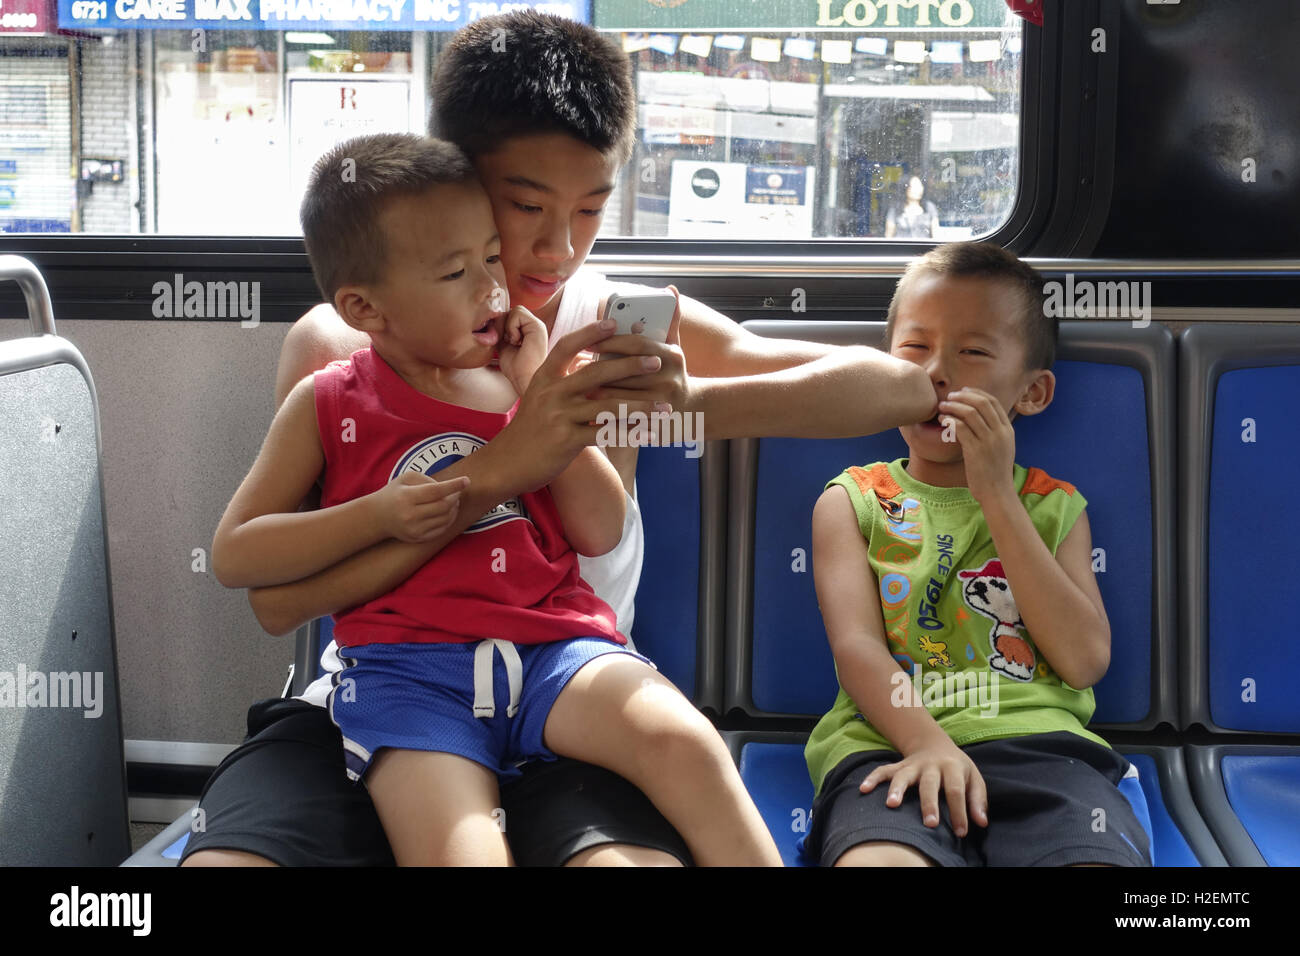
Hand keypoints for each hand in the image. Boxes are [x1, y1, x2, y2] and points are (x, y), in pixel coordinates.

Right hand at [371, 471, 468, 542]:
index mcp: (406, 497)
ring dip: (454, 509)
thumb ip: (428, 479)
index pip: (436, 491)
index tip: (466, 480)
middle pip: (444, 506)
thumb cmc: (395, 493)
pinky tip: (447, 512)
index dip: (454, 486)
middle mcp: (410, 515)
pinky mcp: (418, 538)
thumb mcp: (406, 478)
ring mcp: (414, 529)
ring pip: (446, 519)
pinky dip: (449, 520)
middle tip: (457, 492)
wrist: (377, 517)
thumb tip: (449, 488)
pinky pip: (442, 529)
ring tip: (452, 501)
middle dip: (455, 497)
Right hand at [496, 319, 678, 492]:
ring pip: (607, 406)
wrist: (506, 463)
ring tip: (664, 405)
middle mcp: (550, 393)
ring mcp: (559, 416)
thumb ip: (562, 383)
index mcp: (544, 378)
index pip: (566, 346)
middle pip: (595, 372)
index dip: (589, 333)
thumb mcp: (538, 398)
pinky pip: (605, 433)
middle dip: (629, 365)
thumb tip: (590, 367)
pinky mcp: (566, 440)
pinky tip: (649, 433)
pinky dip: (630, 433)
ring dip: (640, 405)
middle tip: (656, 361)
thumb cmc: (529, 430)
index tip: (613, 323)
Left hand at [497, 305, 548, 394]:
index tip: (505, 343)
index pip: (510, 314)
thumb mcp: (503, 345)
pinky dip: (511, 327)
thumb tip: (494, 318)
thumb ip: (501, 331)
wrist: (525, 381)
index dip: (502, 325)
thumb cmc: (516, 369)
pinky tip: (517, 342)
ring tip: (514, 343)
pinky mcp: (538, 326)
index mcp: (528, 330)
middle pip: (512, 310)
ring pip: (515, 309)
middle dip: (504, 325)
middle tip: (508, 342)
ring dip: (508, 327)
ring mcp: (537, 325)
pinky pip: (517, 313)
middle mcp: (535, 326)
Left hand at [588, 284, 690, 424]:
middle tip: (576, 366)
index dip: (611, 341)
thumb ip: (669, 321)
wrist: (692, 412)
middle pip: (625, 372)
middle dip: (599, 369)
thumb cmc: (674, 374)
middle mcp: (670, 380)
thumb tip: (671, 290)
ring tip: (578, 388)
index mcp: (673, 357)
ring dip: (597, 393)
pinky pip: (621, 419)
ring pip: (620, 397)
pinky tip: (589, 411)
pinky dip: (603, 414)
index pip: (636, 344)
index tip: (589, 342)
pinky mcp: (652, 425)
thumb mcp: (674, 348)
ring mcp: (661, 405)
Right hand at [860, 740, 988, 837]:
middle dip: (929, 803)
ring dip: (897, 789)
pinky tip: (863, 789)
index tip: (961, 832)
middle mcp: (930, 765)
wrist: (934, 744)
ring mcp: (912, 765)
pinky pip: (883, 770)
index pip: (956, 790)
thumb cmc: (957, 768)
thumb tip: (981, 822)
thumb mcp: (973, 778)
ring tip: (891, 805)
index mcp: (952, 767)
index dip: (959, 811)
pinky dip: (872, 778)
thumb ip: (977, 800)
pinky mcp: (898, 766)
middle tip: (930, 823)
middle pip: (929, 784)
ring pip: (903, 775)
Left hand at [938, 386, 1016, 505]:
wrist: (997, 493)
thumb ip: (995, 432)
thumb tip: (980, 418)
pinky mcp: (976, 450)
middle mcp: (1000, 432)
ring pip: (970, 412)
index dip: (976, 393)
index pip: (993, 402)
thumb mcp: (1002, 448)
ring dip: (953, 406)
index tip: (963, 391)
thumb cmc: (995, 472)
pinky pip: (960, 427)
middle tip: (949, 397)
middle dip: (963, 396)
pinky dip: (950, 420)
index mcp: (1007, 430)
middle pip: (982, 402)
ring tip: (942, 407)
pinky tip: (943, 420)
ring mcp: (989, 441)